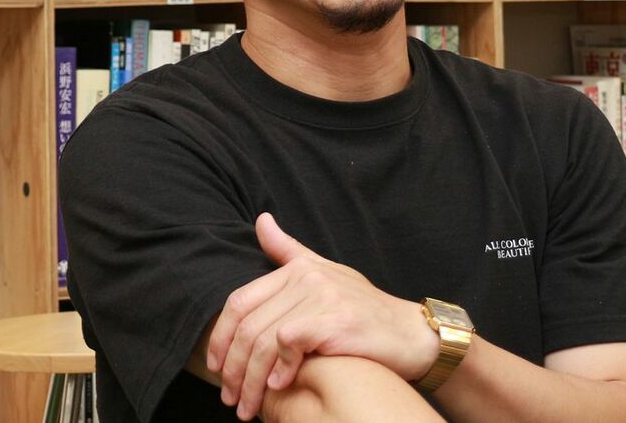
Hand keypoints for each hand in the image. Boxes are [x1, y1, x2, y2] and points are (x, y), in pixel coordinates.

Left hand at [206, 213, 437, 419]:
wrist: (408, 332)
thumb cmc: (364, 310)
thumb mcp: (326, 273)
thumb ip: (289, 251)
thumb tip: (261, 220)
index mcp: (297, 268)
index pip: (239, 301)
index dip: (221, 338)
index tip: (217, 369)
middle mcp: (306, 276)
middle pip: (248, 325)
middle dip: (233, 369)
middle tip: (232, 399)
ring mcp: (321, 295)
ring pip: (263, 340)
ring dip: (251, 381)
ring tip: (250, 406)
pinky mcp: (334, 318)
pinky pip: (288, 343)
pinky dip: (279, 370)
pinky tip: (280, 386)